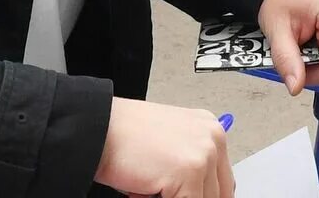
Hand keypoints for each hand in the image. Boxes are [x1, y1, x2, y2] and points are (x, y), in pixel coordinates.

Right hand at [94, 97, 233, 197]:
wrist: (96, 128)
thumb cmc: (123, 138)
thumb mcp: (170, 148)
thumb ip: (191, 168)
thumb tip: (200, 193)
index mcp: (210, 131)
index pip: (222, 182)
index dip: (202, 196)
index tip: (185, 195)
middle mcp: (213, 138)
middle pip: (218, 194)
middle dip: (189, 197)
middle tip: (160, 192)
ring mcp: (204, 154)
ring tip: (147, 187)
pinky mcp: (190, 171)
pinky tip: (142, 190)